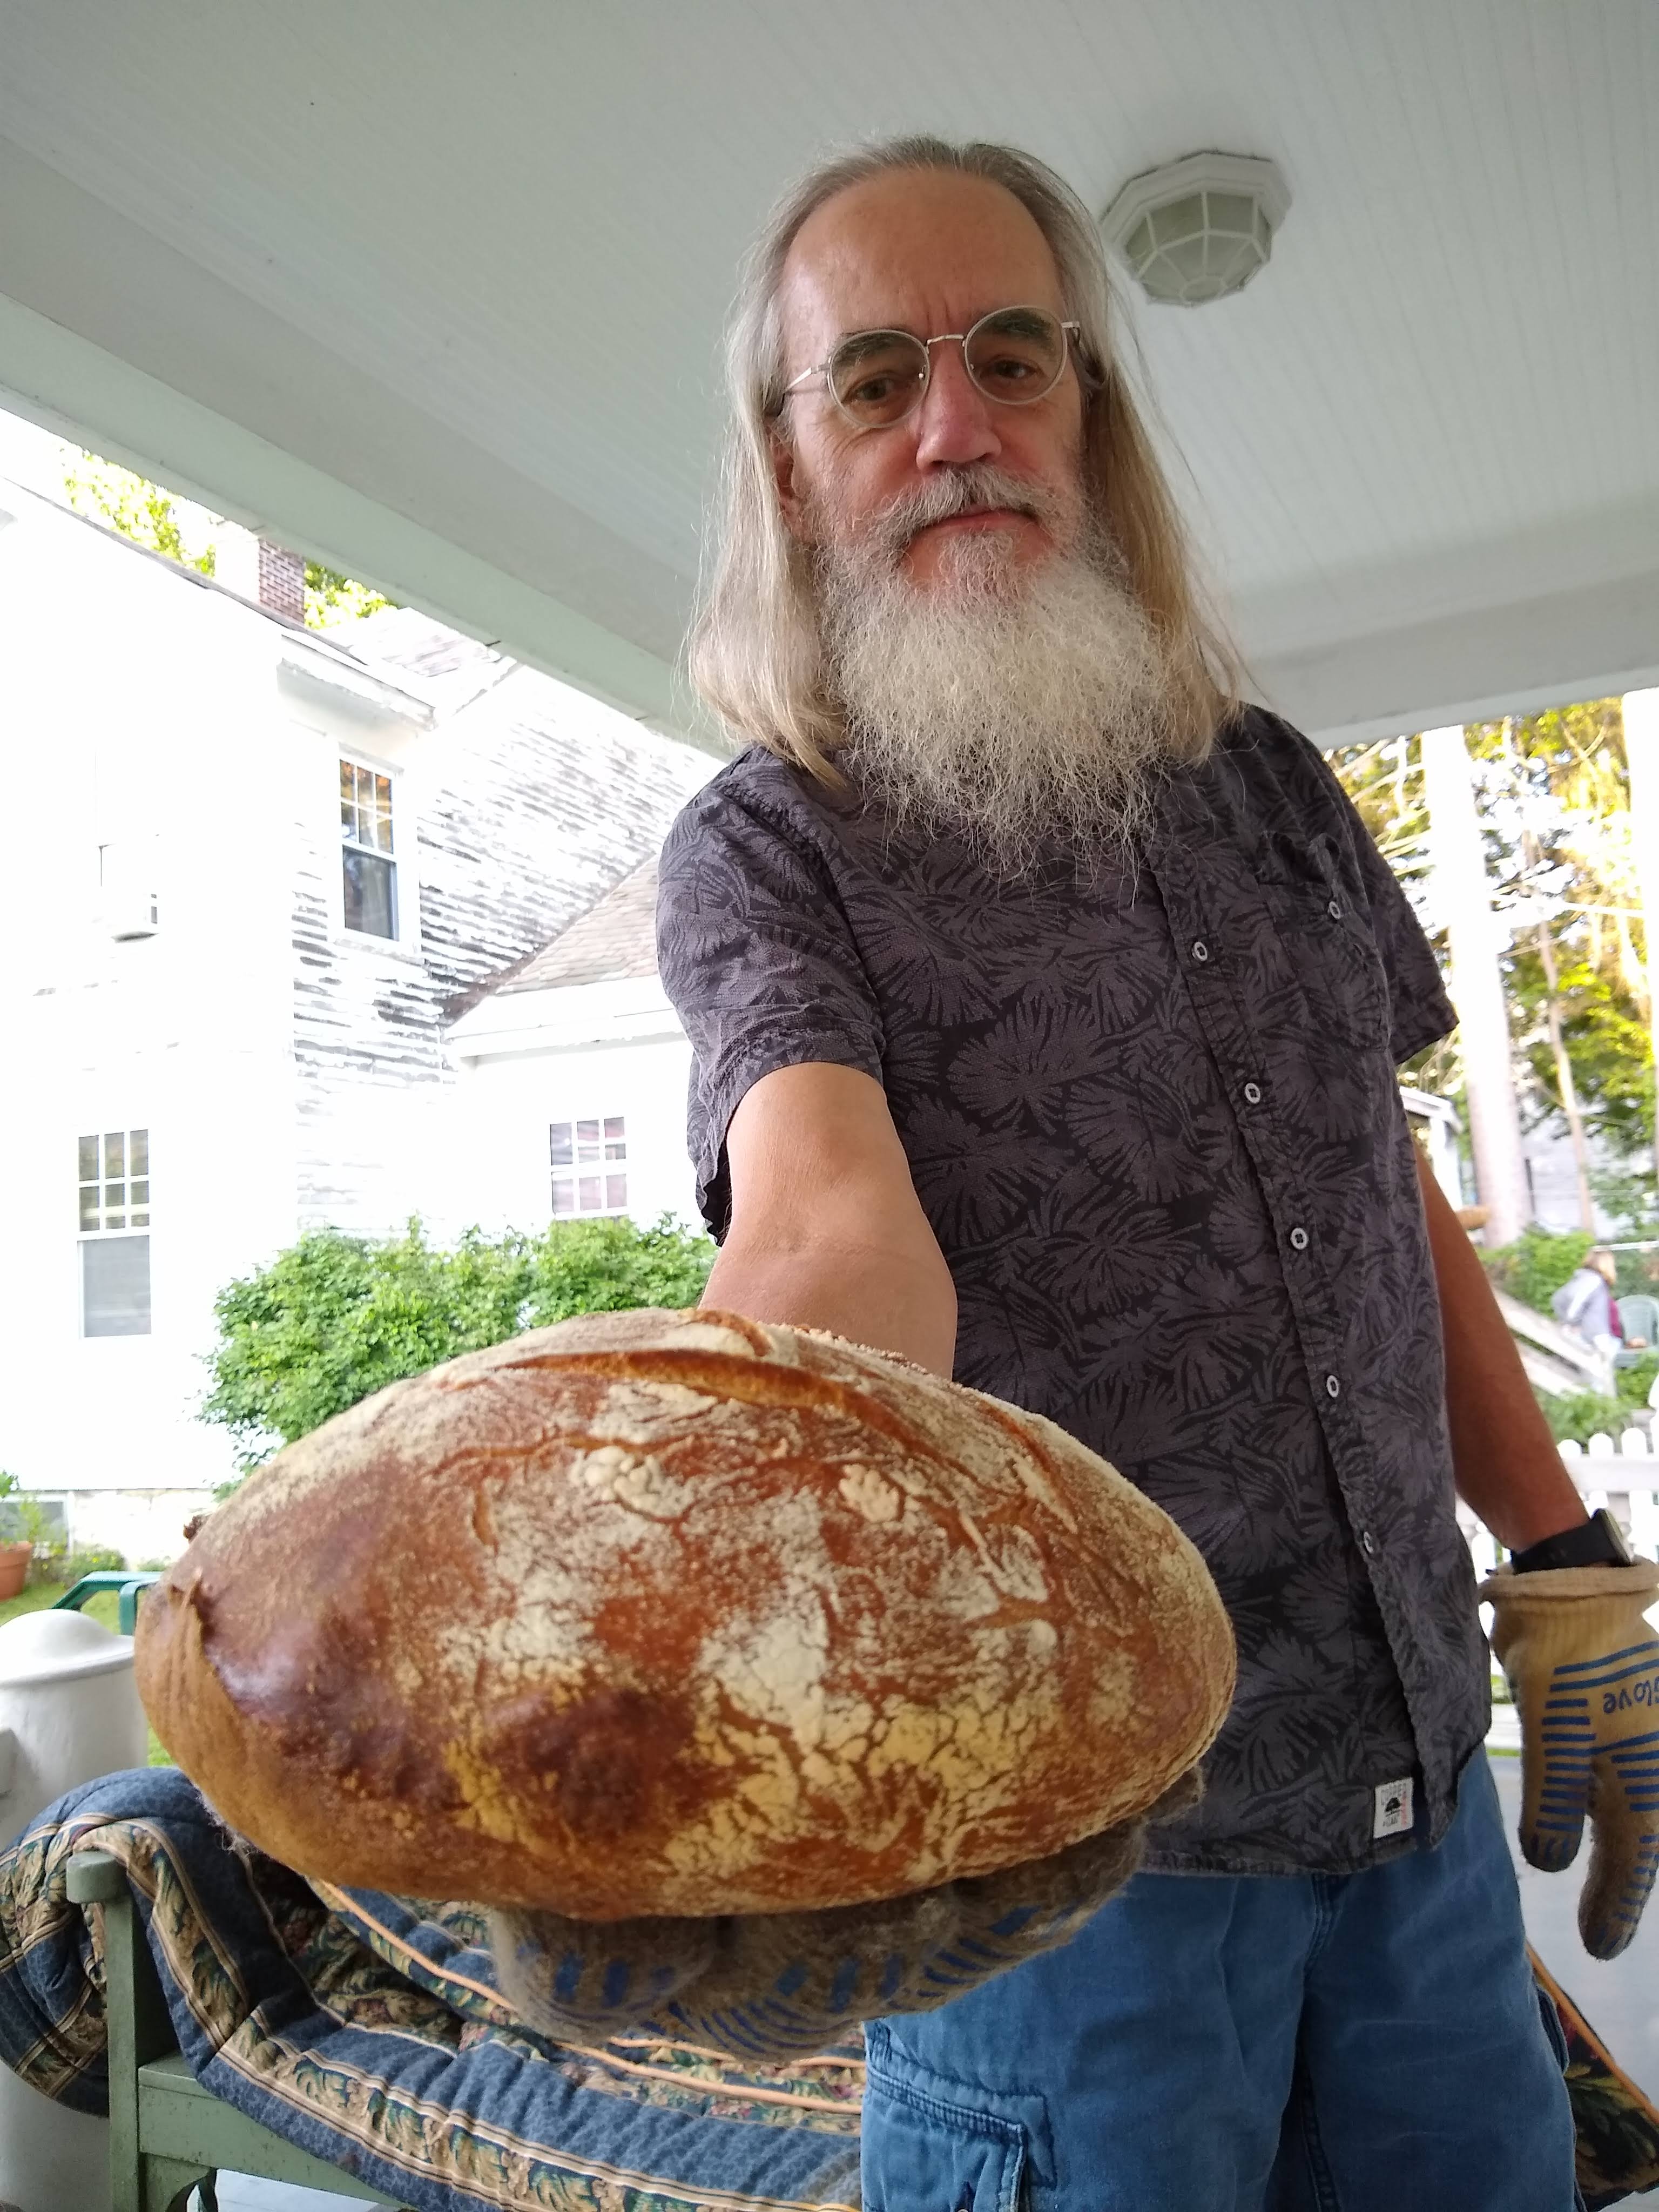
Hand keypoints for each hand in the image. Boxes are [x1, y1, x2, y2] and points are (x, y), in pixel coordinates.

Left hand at [1480, 1559, 1658, 1958]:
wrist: (1573, 1587)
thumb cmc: (1567, 1656)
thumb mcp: (1553, 1730)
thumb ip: (1554, 1800)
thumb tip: (1551, 1863)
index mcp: (1645, 1776)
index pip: (1633, 1860)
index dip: (1616, 1907)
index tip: (1599, 1950)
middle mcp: (1648, 1766)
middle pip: (1636, 1844)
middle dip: (1616, 1891)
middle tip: (1595, 1938)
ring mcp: (1634, 1743)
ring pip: (1625, 1816)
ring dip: (1610, 1857)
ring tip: (1590, 1893)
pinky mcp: (1613, 1723)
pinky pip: (1610, 1784)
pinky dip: (1598, 1814)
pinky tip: (1580, 1828)